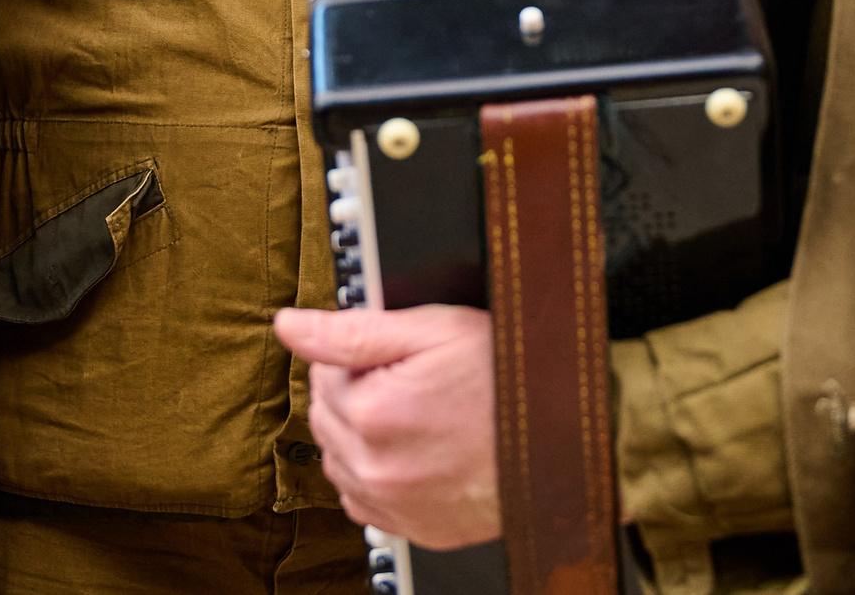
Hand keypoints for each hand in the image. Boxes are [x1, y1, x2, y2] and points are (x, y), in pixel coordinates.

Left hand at [274, 304, 499, 548]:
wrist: (566, 437)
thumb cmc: (508, 379)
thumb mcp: (432, 331)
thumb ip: (351, 331)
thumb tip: (288, 325)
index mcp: (371, 413)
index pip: (323, 373)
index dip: (359, 357)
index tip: (397, 355)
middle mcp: (374, 467)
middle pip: (327, 418)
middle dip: (356, 394)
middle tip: (412, 381)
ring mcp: (393, 505)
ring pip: (340, 460)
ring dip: (362, 435)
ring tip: (416, 416)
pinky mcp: (413, 528)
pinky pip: (364, 501)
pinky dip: (377, 475)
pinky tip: (413, 452)